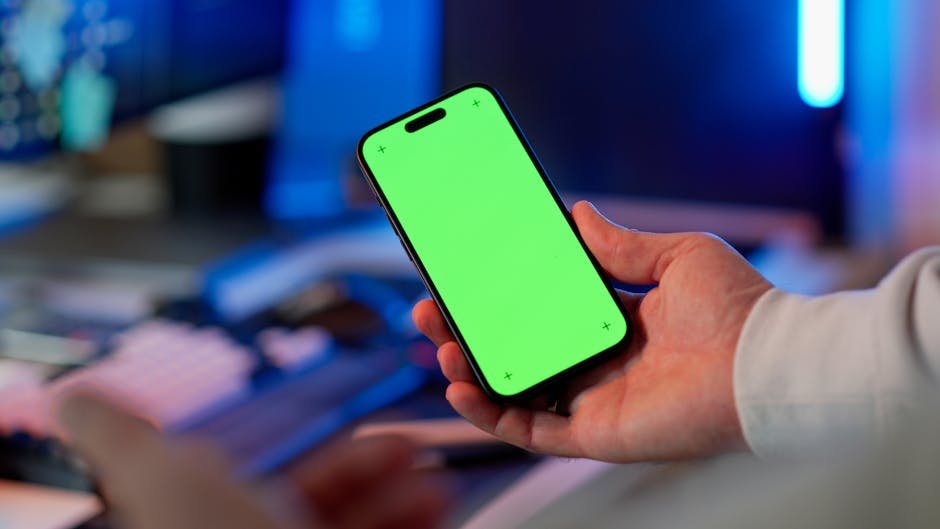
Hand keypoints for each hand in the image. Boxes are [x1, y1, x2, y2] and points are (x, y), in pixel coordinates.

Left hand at [58, 393, 448, 528]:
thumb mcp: (160, 477)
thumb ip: (123, 438)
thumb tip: (81, 400)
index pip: (284, 492)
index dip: (330, 461)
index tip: (368, 441)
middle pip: (337, 513)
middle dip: (377, 474)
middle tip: (408, 451)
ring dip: (405, 499)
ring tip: (429, 480)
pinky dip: (414, 520)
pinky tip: (430, 506)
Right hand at [413, 201, 771, 462]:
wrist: (769, 363)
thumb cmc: (738, 309)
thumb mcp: (676, 255)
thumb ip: (623, 243)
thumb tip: (580, 215)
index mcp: (617, 322)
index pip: (543, 311)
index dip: (503, 296)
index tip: (467, 274)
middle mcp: (600, 363)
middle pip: (518, 350)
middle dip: (471, 332)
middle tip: (434, 308)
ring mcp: (593, 399)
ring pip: (514, 391)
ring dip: (470, 370)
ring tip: (439, 344)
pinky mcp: (593, 433)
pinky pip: (529, 430)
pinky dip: (489, 413)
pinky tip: (460, 388)